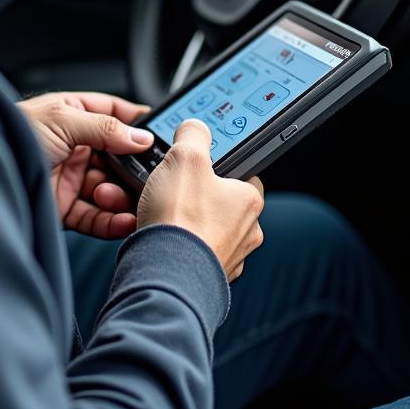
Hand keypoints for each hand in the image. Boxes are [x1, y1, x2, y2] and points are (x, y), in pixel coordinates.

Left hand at [18, 92, 153, 238]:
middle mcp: (74, 146)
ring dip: (122, 197)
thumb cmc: (10, 136)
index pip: (114, 114)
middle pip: (116, 157)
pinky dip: (112, 222)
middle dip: (134, 169)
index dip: (137, 123)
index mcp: (72, 115)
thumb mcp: (61, 119)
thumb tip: (140, 136)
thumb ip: (104, 127)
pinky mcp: (64, 209)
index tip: (160, 133)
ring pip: (109, 189)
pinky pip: (96, 217)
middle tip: (152, 178)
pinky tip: (124, 222)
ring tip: (129, 202)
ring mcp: (69, 178)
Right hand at [137, 120, 264, 281]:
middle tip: (173, 189)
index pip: (243, 174)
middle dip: (197, 196)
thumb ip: (193, 135)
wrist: (165, 275)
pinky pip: (192, 255)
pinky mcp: (207, 280)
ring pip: (206, 231)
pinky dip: (178, 247)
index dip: (219, 166)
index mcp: (249, 201)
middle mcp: (246, 232)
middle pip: (221, 203)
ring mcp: (228, 259)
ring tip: (160, 214)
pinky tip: (160, 239)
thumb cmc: (181, 219)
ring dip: (185, 223)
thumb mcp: (185, 156)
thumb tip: (195, 127)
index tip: (199, 165)